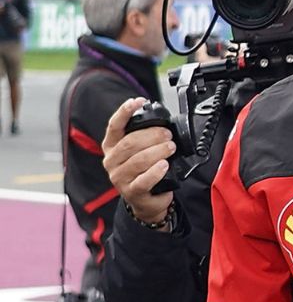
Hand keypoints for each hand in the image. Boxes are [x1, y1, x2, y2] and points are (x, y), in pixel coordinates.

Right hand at [101, 96, 175, 225]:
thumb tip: (161, 123)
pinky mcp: (131, 191)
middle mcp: (111, 161)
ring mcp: (119, 177)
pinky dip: (156, 170)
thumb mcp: (140, 152)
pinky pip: (144, 180)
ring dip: (158, 151)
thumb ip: (144, 137)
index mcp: (111, 146)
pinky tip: (165, 165)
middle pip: (130, 143)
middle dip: (152, 135)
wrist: (147, 201)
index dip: (125, 112)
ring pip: (138, 160)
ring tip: (171, 147)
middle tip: (167, 135)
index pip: (114, 126)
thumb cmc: (144, 172)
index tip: (138, 101)